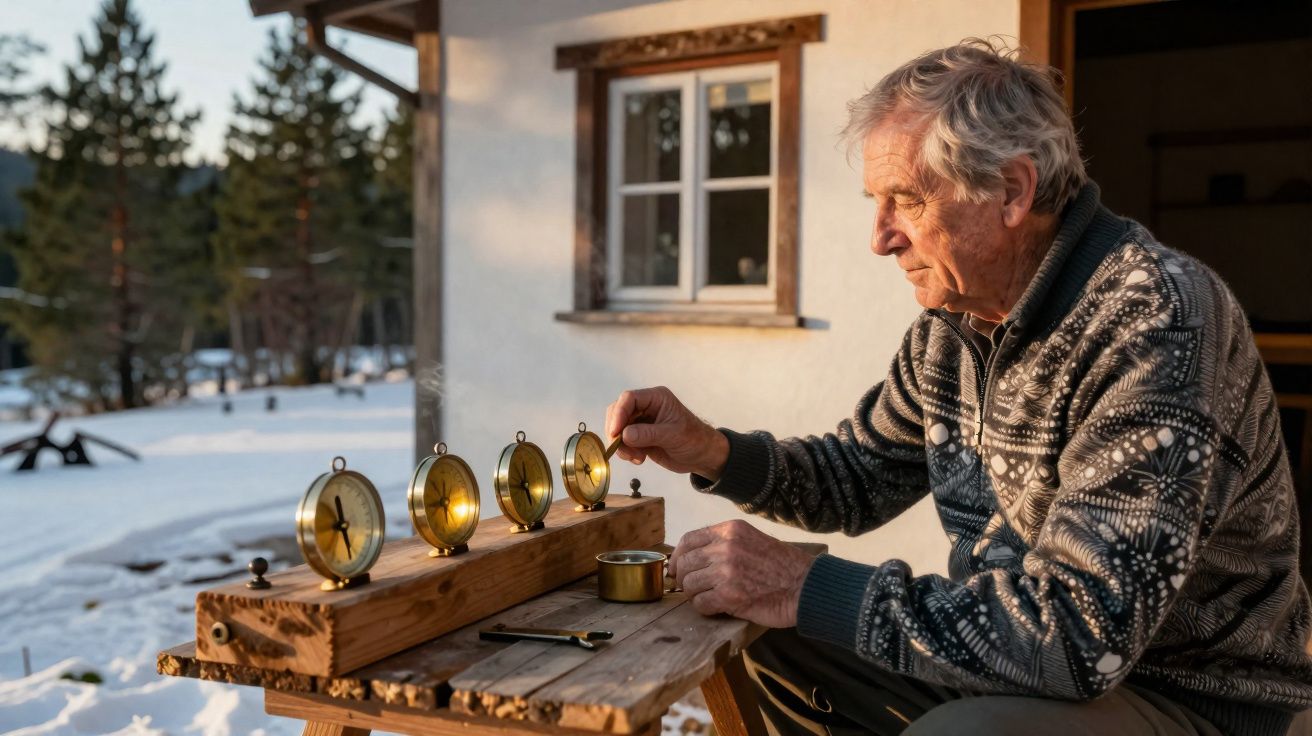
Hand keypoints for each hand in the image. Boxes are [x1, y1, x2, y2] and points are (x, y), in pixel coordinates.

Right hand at [604, 386, 729, 479]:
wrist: (702, 456)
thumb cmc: (694, 440)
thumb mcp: (672, 435)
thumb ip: (648, 434)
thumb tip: (625, 435)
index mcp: (656, 398)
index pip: (629, 398)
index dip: (619, 414)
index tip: (615, 432)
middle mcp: (646, 407)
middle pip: (618, 412)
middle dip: (616, 431)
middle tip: (620, 448)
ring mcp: (641, 422)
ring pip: (618, 428)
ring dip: (621, 445)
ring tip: (636, 457)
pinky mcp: (639, 437)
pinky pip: (623, 441)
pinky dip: (625, 451)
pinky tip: (639, 459)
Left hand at [668, 520, 815, 628]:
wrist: (804, 586)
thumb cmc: (781, 566)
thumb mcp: (751, 539)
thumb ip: (723, 543)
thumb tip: (691, 557)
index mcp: (730, 530)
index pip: (688, 540)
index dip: (677, 557)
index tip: (676, 568)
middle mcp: (725, 547)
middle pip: (685, 563)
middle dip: (684, 578)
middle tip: (692, 588)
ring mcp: (726, 571)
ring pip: (690, 585)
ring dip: (695, 595)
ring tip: (709, 598)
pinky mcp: (729, 595)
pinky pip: (700, 604)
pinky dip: (704, 608)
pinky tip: (717, 607)